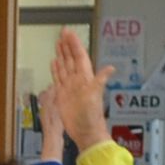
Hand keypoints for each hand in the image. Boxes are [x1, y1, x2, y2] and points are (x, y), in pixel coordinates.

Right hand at [49, 28, 111, 149]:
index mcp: (85, 77)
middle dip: (67, 45)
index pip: (79, 56)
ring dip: (61, 55)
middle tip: (63, 33)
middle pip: (71, 58)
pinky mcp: (63, 95)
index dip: (74, 44)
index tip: (68, 33)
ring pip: (64, 66)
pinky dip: (56, 70)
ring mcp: (70, 87)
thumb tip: (110, 68)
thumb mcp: (96, 95)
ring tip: (58, 44)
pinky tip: (54, 62)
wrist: (85, 131)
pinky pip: (58, 78)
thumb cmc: (91, 116)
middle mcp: (77, 80)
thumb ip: (100, 81)